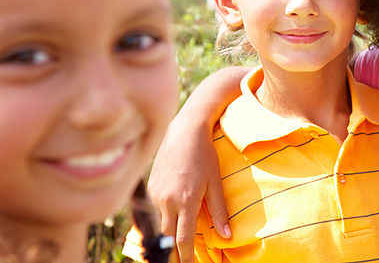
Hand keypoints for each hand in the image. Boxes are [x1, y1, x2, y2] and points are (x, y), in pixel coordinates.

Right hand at [148, 121, 227, 262]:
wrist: (184, 131)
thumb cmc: (205, 155)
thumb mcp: (216, 183)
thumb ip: (220, 211)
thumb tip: (226, 236)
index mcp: (186, 201)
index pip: (184, 239)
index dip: (186, 257)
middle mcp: (167, 200)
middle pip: (169, 236)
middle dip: (174, 250)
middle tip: (182, 260)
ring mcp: (156, 194)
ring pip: (163, 221)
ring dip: (171, 230)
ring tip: (177, 239)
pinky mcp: (151, 187)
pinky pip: (158, 207)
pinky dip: (166, 214)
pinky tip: (174, 210)